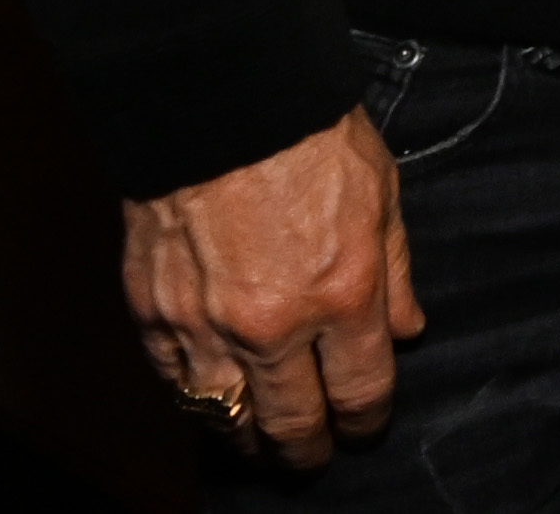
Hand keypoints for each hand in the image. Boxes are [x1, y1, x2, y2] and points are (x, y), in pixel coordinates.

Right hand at [120, 106, 419, 467]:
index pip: (360, 389)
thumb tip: (406, 331)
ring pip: (227, 417)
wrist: (221, 102)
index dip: (367, 418)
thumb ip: (396, 273)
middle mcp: (274, 324)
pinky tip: (211, 400)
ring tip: (261, 442)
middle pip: (292, 422)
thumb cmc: (309, 136)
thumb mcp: (383, 195)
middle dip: (307, 449)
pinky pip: (174, 383)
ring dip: (247, 437)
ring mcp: (206, 326)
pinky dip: (194, 398)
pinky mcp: (153, 314)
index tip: (365, 425)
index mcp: (342, 294)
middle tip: (313, 457)